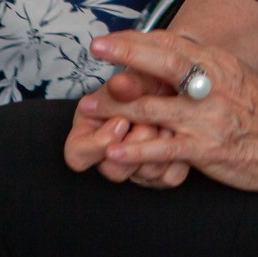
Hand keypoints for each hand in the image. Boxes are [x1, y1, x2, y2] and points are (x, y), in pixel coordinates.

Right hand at [65, 68, 188, 187]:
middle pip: (114, 170)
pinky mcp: (162, 175)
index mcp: (89, 132)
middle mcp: (109, 156)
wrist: (177, 89)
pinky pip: (171, 176)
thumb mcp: (137, 80)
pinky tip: (180, 136)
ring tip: (169, 122)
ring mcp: (135, 169)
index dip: (98, 142)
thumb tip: (119, 83)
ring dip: (161, 143)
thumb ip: (128, 84)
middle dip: (140, 138)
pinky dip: (179, 157)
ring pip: (146, 174)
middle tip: (152, 119)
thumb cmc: (149, 84)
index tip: (121, 122)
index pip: (76, 155)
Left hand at [75, 30, 257, 195]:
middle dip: (126, 53)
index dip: (138, 39)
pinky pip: (162, 149)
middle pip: (162, 62)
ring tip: (89, 106)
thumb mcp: (236, 75)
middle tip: (97, 48)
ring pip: (153, 107)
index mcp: (218, 64)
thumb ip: (204, 64)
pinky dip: (135, 148)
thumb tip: (170, 47)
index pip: (173, 43)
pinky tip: (113, 148)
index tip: (112, 38)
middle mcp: (211, 85)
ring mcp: (206, 118)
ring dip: (116, 106)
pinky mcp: (204, 149)